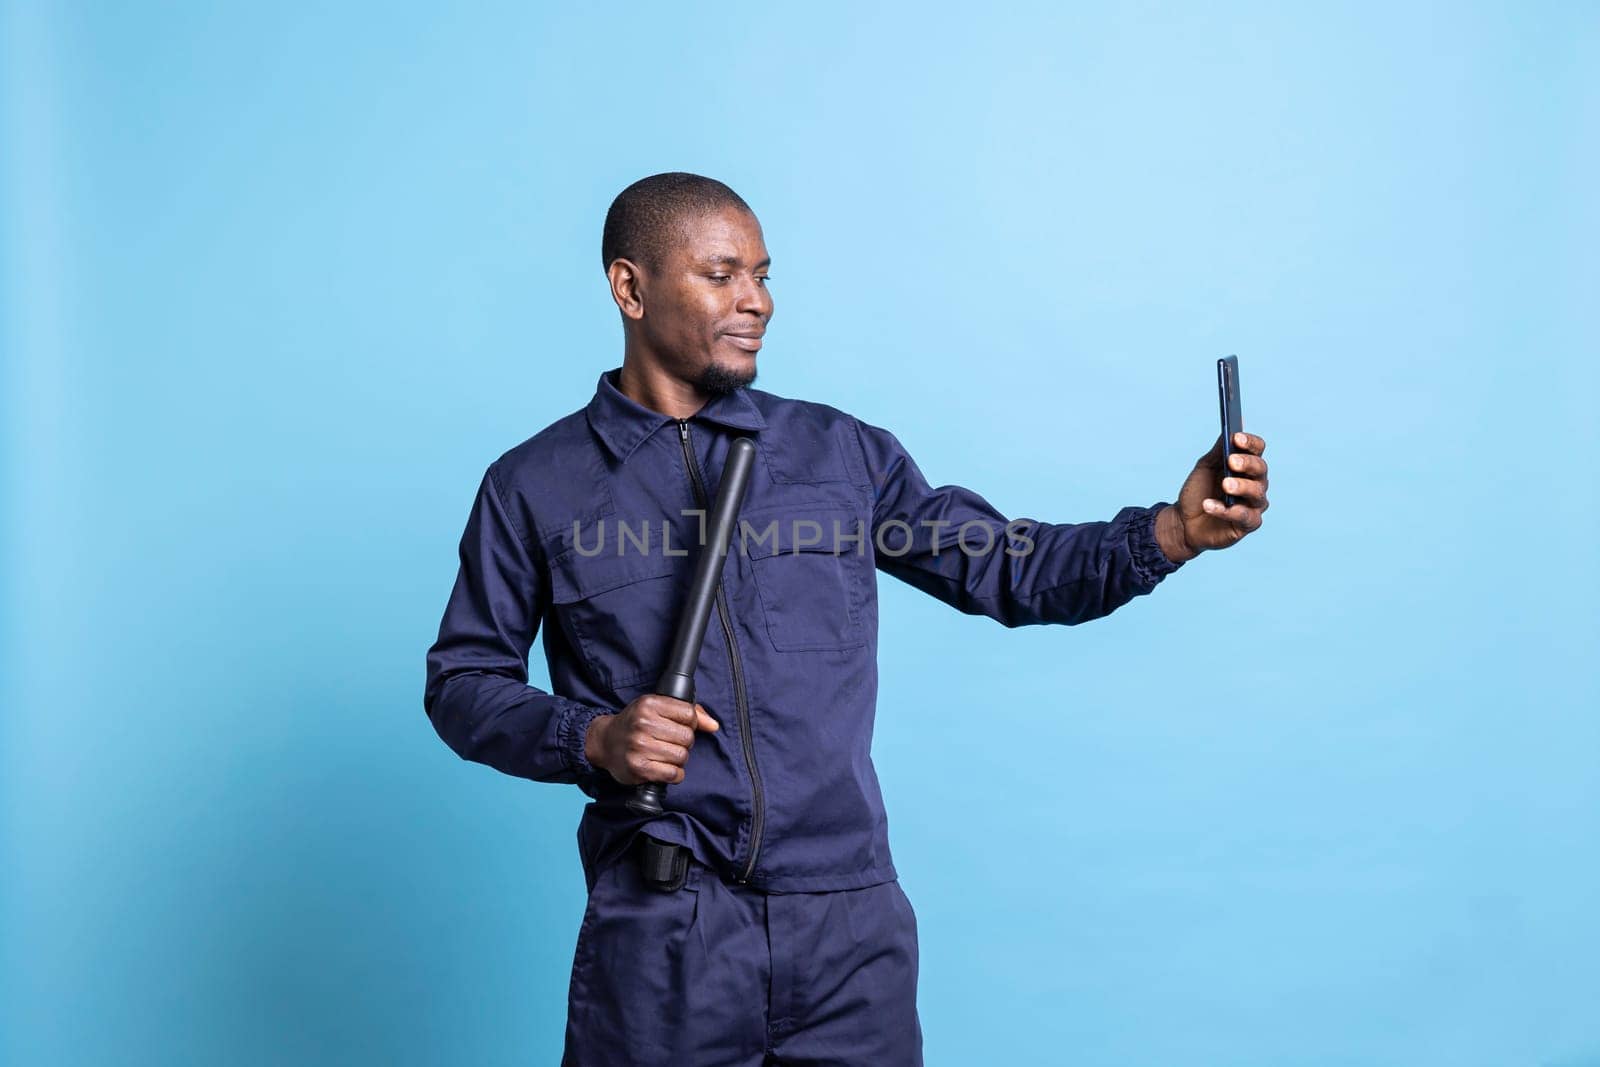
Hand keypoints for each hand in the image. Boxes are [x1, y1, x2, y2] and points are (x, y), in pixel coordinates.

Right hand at [584, 695, 719, 785]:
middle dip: (684, 743)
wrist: (605, 742)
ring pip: (682, 757)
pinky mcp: (639, 768)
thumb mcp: (657, 708)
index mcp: (649, 704)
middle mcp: (643, 724)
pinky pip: (673, 774)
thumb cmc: (635, 723)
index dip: (690, 723)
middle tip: (670, 743)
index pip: (689, 714)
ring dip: (678, 760)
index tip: (680, 726)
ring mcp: (639, 747)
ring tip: (665, 755)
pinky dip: (674, 774)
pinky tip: (663, 768)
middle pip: (687, 737)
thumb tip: (714, 725)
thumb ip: (688, 712)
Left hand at [1157, 431, 1269, 560]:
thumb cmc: (1199, 492)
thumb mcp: (1205, 468)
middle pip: (1260, 469)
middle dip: (1247, 463)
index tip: (1236, 438)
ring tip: (1225, 485)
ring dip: (1240, 487)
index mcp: (1247, 466)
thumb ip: (1218, 451)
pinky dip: (1225, 510)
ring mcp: (1254, 504)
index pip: (1257, 449)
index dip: (1249, 443)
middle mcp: (1256, 483)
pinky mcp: (1249, 524)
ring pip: (1256, 493)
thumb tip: (1228, 432)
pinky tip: (1209, 505)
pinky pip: (1243, 516)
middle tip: (1231, 461)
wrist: (1184, 521)